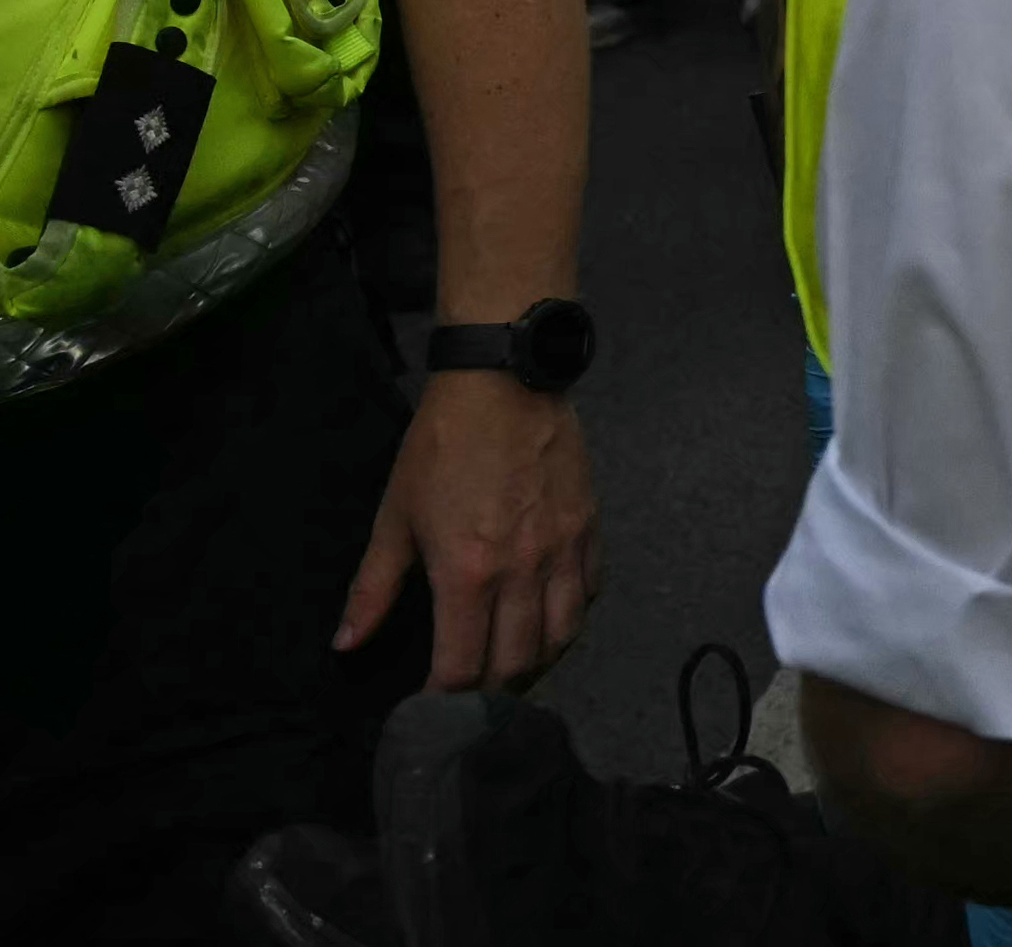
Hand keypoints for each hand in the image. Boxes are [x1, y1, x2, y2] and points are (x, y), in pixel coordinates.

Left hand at [343, 371, 597, 687]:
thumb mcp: (394, 516)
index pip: (461, 667)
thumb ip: (373, 588)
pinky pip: (589, 592)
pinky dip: (570, 616)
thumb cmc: (440, 448)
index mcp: (467, 574)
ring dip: (537, 662)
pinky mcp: (589, 528)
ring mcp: (563, 551)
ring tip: (513, 666)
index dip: (442, 698)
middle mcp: (522, 572)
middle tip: (468, 693)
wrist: (505, 383)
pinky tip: (549, 615)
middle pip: (517, 662)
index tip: (427, 704)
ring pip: (562, 636)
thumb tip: (346, 644)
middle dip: (490, 691)